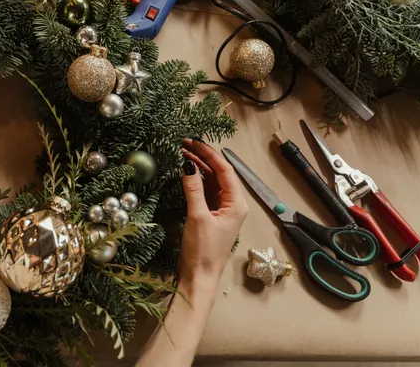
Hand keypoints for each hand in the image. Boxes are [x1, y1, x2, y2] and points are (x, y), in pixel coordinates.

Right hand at [178, 138, 248, 290]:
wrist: (200, 276)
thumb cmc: (203, 250)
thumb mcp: (197, 216)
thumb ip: (193, 188)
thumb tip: (187, 164)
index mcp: (236, 204)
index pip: (225, 170)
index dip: (209, 154)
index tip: (193, 141)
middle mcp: (233, 205)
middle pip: (219, 174)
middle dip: (202, 158)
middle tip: (184, 144)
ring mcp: (222, 210)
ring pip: (212, 182)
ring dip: (198, 168)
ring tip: (182, 154)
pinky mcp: (211, 216)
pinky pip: (206, 192)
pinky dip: (196, 180)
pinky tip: (186, 172)